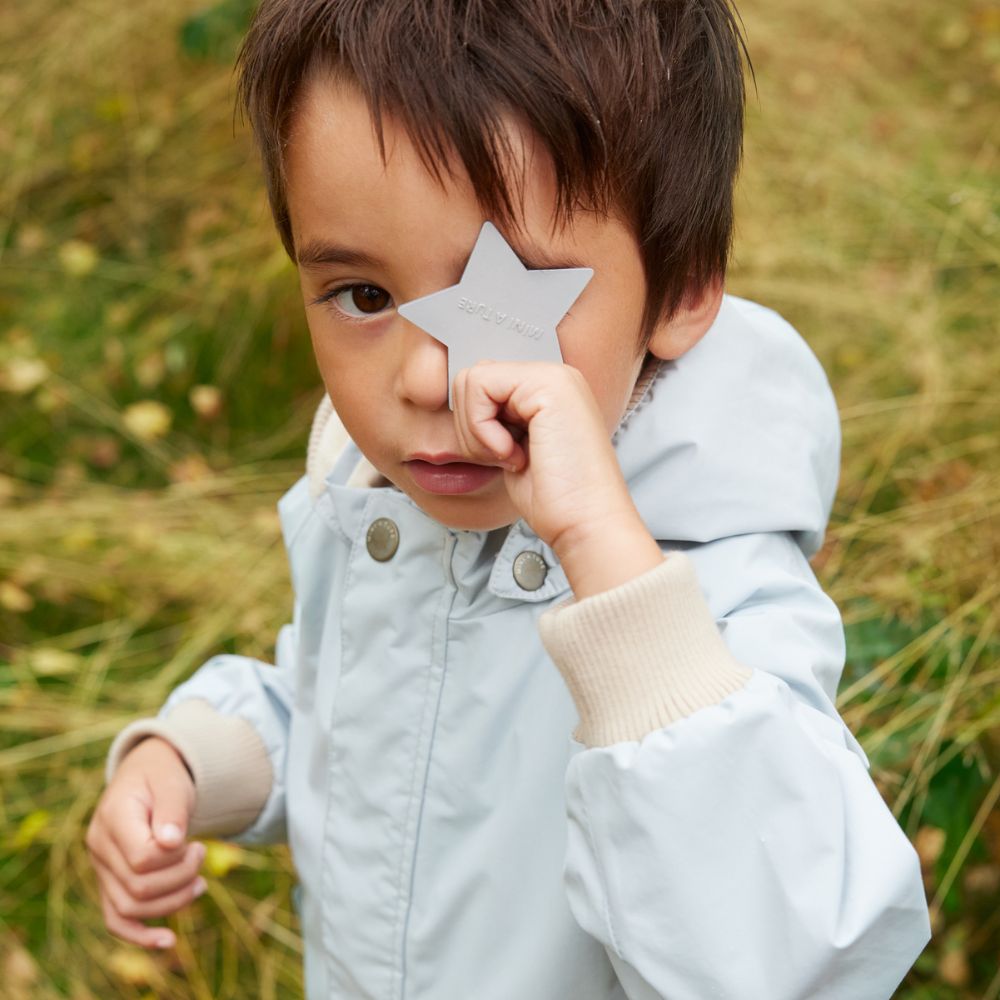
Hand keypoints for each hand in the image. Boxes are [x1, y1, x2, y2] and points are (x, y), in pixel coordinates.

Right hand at [86, 736, 205, 948]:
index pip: (142, 859)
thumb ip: (172, 809)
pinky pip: (116, 919)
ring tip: (200, 883)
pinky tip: (168, 941)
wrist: (147, 773)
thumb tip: (172, 842)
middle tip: (201, 854)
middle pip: (138, 888)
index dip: (175, 859)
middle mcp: (99, 848)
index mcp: (112, 818)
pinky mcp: (110, 882)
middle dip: (180, 878)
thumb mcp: (172, 781)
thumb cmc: (163, 775)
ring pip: (130, 908)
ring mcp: (101, 868)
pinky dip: (139, 934)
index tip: (193, 842)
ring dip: (173, 902)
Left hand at [452, 361, 663, 596]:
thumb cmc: (555, 499)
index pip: (482, 385)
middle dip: (471, 426)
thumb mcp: (513, 450)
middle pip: (473, 378)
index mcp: (548, 390)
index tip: (504, 457)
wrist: (586, 521)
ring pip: (472, 379)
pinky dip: (483, 428)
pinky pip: (481, 387)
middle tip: (504, 457)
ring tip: (512, 456)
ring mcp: (553, 376)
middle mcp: (553, 376)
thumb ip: (494, 420)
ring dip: (477, 430)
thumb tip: (460, 406)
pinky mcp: (548, 384)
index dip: (475, 426)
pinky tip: (513, 454)